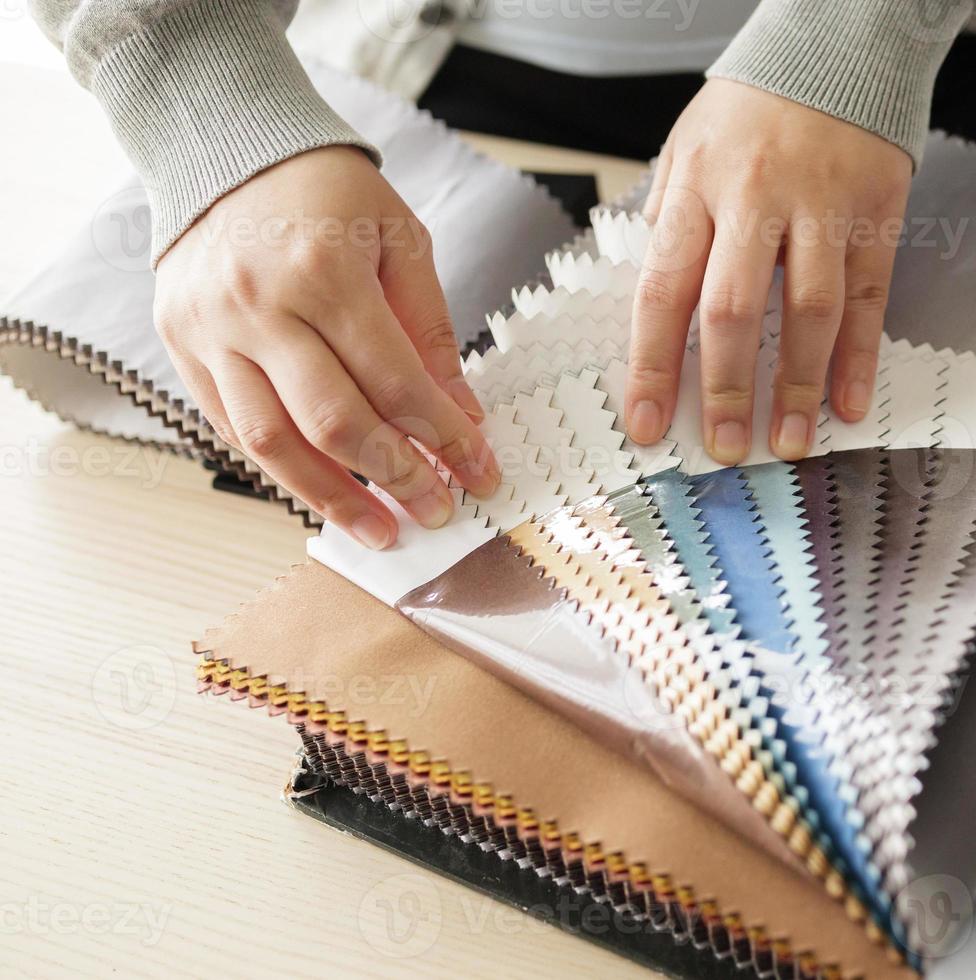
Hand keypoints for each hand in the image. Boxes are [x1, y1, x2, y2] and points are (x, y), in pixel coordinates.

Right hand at [154, 146, 496, 549]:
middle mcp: (260, 307)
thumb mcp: (400, 240)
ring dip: (332, 498)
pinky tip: (324, 491)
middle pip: (334, 422)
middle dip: (395, 477)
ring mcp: (212, 332)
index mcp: (324, 272)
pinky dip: (282, 468)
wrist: (227, 147)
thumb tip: (461, 415)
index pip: (396, 383)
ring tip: (379, 530)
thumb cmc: (325, 192)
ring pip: (272, 442)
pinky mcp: (182, 347)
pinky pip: (233, 428)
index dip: (444, 438)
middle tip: (435, 509)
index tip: (479, 471)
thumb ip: (429, 330)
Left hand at [626, 79, 911, 464]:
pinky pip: (869, 298)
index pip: (665, 290)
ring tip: (791, 440)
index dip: (654, 365)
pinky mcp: (874, 215)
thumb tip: (658, 299)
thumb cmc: (752, 105)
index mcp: (697, 185)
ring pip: (810, 312)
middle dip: (727, 388)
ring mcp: (822, 208)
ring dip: (800, 386)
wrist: (839, 44)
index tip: (647, 422)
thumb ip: (671, 219)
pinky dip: (860, 356)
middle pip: (735, 310)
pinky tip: (849, 403)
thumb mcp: (687, 145)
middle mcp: (757, 198)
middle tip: (727, 447)